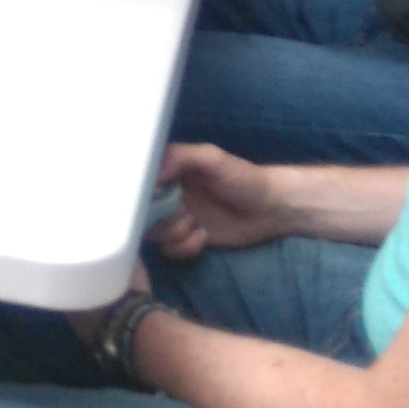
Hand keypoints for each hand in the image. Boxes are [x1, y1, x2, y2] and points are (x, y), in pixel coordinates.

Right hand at [152, 144, 286, 257]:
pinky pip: (170, 250)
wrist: (271, 209)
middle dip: (158, 218)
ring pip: (154, 234)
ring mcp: (176, 218)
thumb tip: (152, 172)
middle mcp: (167, 194)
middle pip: (141, 212)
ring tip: (195, 225)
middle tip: (184, 214)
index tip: (153, 199)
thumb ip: (180, 156)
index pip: (138, 182)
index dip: (139, 194)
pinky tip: (203, 237)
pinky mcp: (187, 239)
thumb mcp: (213, 158)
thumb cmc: (242, 178)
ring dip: (173, 234)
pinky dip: (184, 247)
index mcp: (169, 171)